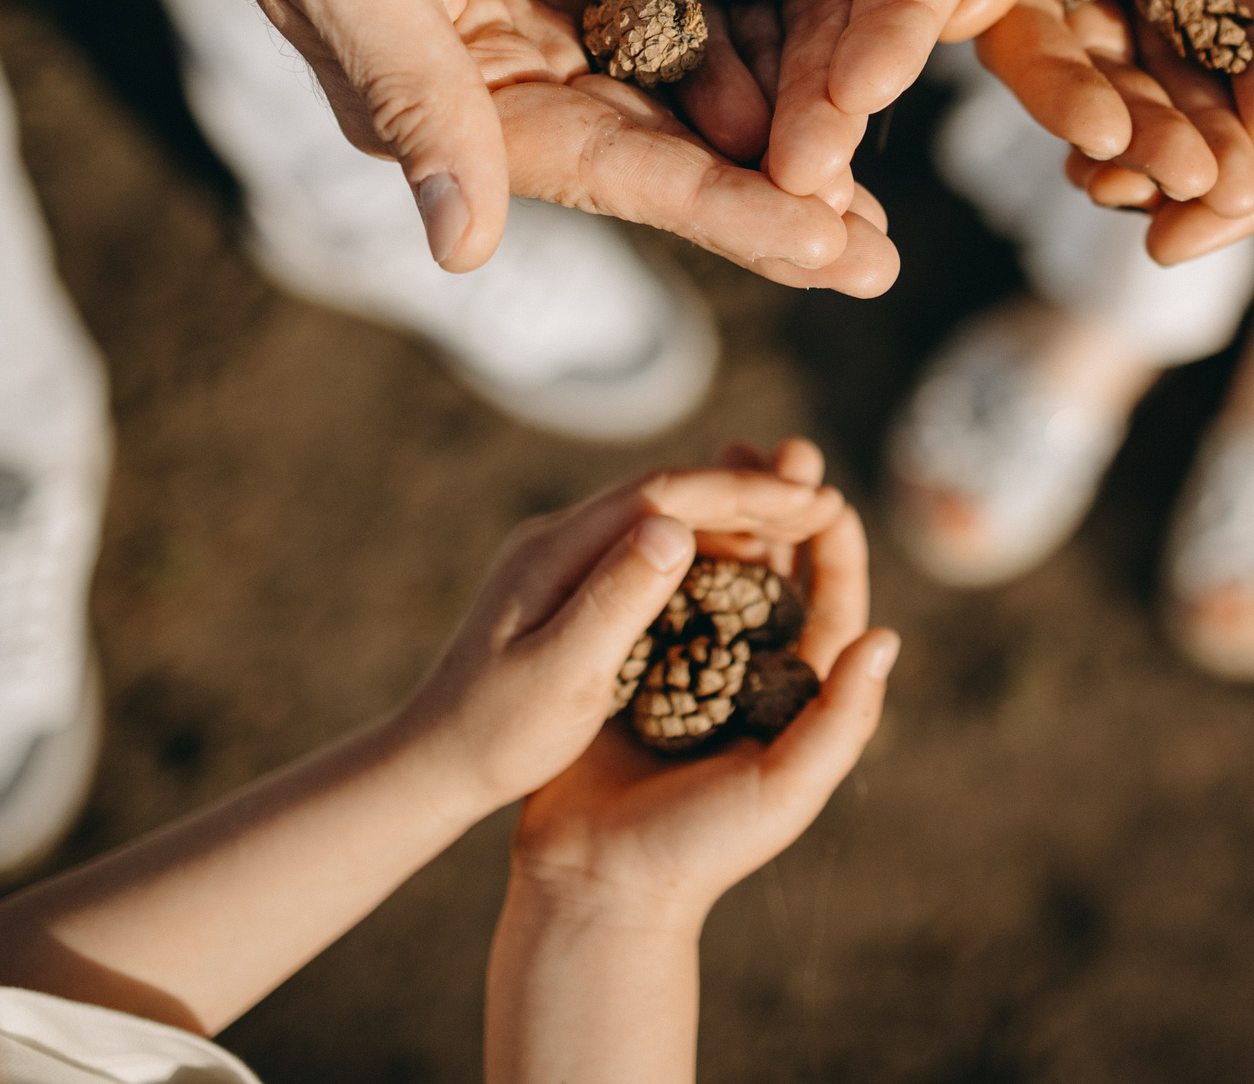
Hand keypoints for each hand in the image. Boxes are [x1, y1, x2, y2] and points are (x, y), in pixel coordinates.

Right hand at [38, 0, 892, 287]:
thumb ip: (415, 98)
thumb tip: (463, 249)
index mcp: (455, 105)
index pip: (618, 176)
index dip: (729, 217)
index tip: (833, 255)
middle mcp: (511, 77)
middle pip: (668, 157)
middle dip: (774, 209)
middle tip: (883, 262)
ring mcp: (554, 11)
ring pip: (689, 91)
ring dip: (779, 137)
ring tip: (877, 195)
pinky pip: (690, 5)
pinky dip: (757, 38)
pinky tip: (838, 58)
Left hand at [396, 443, 860, 816]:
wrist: (428, 763)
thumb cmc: (496, 735)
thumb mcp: (562, 678)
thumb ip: (615, 601)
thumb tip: (672, 525)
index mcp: (556, 551)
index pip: (665, 495)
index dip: (745, 492)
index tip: (813, 500)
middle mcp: (556, 538)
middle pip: (667, 491)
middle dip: (749, 490)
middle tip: (825, 499)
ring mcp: (558, 558)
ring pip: (660, 513)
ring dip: (731, 513)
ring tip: (801, 522)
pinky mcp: (564, 584)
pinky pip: (646, 544)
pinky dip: (703, 544)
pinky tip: (740, 566)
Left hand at [480, 0, 1037, 203]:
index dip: (907, 32)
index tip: (874, 86)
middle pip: (856, 31)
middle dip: (841, 105)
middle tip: (812, 179)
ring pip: (776, 52)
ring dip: (775, 125)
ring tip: (764, 196)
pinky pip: (681, 33)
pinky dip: (689, 90)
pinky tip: (688, 149)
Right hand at [502, 443, 889, 923]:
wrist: (593, 882)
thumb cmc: (701, 846)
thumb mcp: (787, 788)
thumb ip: (842, 719)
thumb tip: (886, 637)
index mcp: (790, 695)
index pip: (830, 604)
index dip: (837, 548)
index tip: (834, 497)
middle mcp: (743, 668)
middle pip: (774, 568)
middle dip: (783, 504)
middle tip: (789, 446)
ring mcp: (681, 657)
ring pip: (712, 563)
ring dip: (723, 506)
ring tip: (729, 447)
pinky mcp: (623, 656)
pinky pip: (648, 583)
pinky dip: (659, 539)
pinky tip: (657, 493)